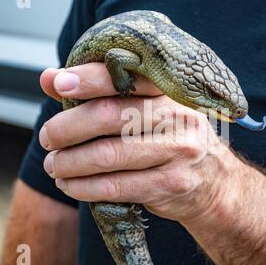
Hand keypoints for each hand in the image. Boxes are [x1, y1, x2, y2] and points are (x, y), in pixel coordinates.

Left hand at [39, 63, 242, 221]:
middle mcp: (177, 118)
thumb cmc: (174, 141)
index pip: (127, 77)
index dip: (89, 79)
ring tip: (54, 165)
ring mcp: (177, 152)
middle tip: (48, 137)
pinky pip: (116, 186)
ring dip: (70, 162)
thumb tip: (49, 78)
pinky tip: (70, 185)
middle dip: (67, 128)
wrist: (217, 183)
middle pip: (110, 116)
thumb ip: (102, 93)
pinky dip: (84, 187)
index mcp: (171, 93)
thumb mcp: (151, 111)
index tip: (58, 84)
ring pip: (108, 155)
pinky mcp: (170, 185)